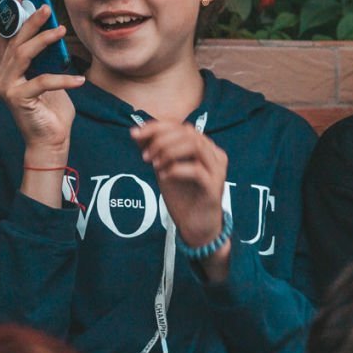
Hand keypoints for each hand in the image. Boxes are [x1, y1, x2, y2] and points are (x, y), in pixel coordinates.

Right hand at [0, 0, 84, 158]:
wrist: (51, 141)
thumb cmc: (52, 109)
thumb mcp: (49, 78)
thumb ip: (46, 59)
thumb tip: (55, 34)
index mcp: (8, 69)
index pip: (6, 38)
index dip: (10, 16)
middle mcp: (3, 76)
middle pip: (15, 42)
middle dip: (30, 21)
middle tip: (45, 6)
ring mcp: (7, 88)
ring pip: (23, 56)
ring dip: (43, 40)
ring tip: (61, 30)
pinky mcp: (18, 100)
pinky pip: (42, 82)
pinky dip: (62, 79)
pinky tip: (79, 79)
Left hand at [131, 120, 230, 279]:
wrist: (196, 226)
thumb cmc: (183, 196)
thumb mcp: (165, 168)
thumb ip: (155, 150)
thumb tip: (136, 132)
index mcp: (205, 147)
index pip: (181, 126)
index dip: (157, 127)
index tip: (135, 135)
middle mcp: (214, 155)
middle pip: (188, 132)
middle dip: (161, 140)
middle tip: (145, 157)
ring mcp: (217, 170)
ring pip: (195, 146)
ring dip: (169, 152)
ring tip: (154, 165)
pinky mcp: (214, 187)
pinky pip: (196, 170)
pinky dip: (176, 169)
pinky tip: (164, 177)